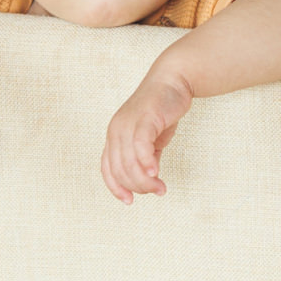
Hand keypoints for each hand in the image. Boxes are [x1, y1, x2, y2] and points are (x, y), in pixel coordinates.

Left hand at [101, 67, 193, 203]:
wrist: (173, 80)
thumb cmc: (161, 109)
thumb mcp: (151, 138)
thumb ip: (145, 157)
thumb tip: (147, 179)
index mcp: (114, 135)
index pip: (107, 168)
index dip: (116, 188)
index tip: (129, 201)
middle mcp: (116, 129)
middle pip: (120, 170)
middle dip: (138, 187)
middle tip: (157, 191)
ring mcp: (128, 123)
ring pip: (130, 163)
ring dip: (146, 181)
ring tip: (161, 187)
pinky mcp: (144, 118)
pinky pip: (140, 147)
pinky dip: (147, 164)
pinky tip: (157, 173)